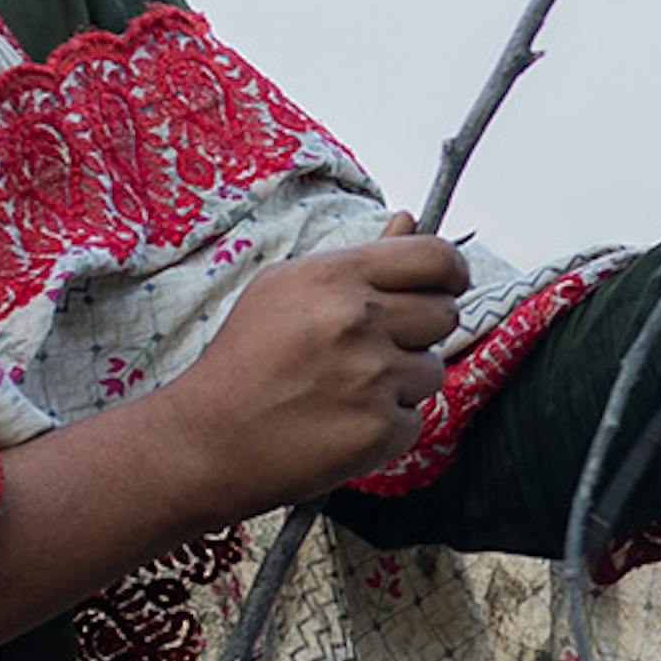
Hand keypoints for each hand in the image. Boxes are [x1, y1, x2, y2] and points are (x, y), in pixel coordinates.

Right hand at [154, 226, 468, 514]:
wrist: (208, 439)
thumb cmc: (245, 360)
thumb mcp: (286, 289)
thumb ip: (358, 259)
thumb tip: (411, 221)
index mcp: (336, 277)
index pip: (436, 258)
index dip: (452, 271)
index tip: (448, 285)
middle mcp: (358, 321)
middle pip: (444, 314)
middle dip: (420, 331)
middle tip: (376, 347)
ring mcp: (372, 378)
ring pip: (432, 370)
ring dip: (402, 381)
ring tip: (347, 388)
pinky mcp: (378, 430)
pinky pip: (414, 419)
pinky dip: (386, 424)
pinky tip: (342, 421)